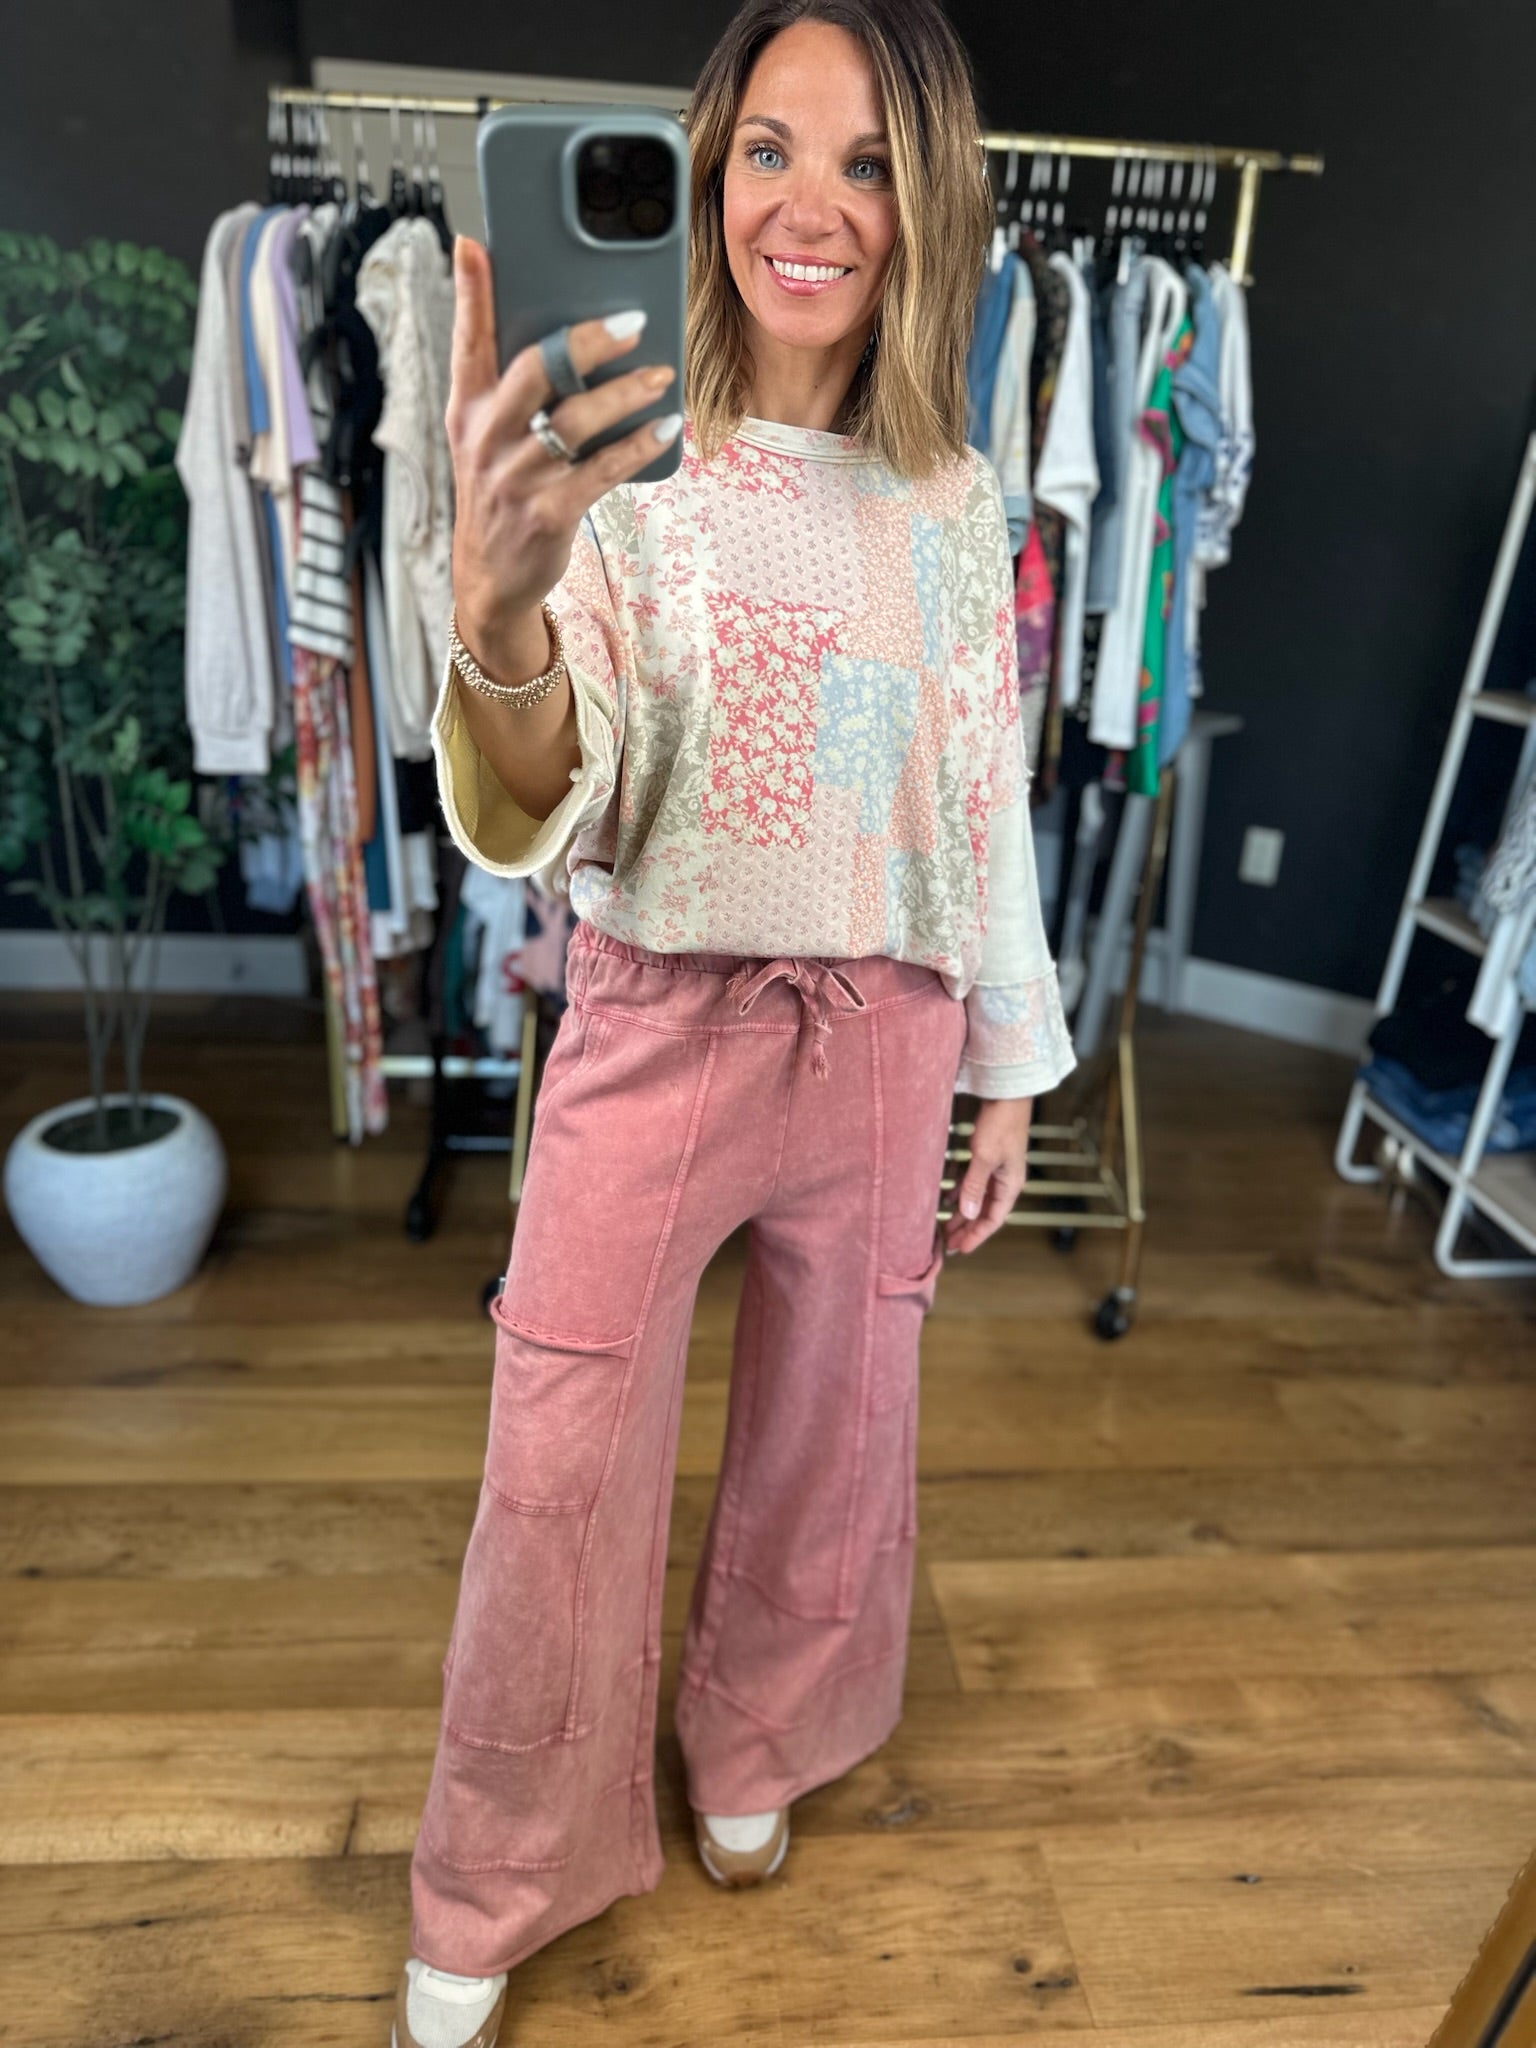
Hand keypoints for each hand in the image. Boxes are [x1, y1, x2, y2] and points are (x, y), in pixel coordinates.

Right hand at [446, 235, 678, 654]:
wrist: (491, 580)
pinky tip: (665, 428)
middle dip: (585, 340)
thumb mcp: (484, 437)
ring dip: (625, 393)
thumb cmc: (500, 491)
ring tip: (660, 374)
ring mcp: (516, 479)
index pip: (467, 342)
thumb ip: (507, 386)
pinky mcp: (547, 515)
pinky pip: (600, 471)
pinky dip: (636, 446)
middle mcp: (486, 439)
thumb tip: (551, 331)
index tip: (474, 245)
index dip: (469, 292)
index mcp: (468, 410)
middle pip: (534, 370)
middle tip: (632, 320)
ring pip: (575, 420)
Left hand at [943, 1097, 1032, 1254]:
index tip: (960, 1248)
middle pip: (984, 1212)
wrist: (1006, 1094)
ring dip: (962, 1213)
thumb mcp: (984, 1157)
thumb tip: (968, 1213)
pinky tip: (946, 1201)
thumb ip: (975, 1186)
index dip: (977, 1235)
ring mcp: (996, 1169)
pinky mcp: (986, 1158)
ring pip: (977, 1199)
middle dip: (967, 1228)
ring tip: (945, 1228)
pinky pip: (972, 1183)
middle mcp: (1004, 1180)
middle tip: (949, 1244)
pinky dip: (960, 1193)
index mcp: (1009, 1184)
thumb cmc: (1000, 1124)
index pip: (993, 1219)